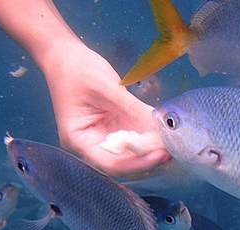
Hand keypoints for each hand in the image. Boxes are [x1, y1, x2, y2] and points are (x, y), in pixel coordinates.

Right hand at [43, 42, 170, 178]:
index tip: (160, 154)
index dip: (138, 163)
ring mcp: (104, 138)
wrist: (66, 55)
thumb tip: (159, 127)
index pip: (111, 164)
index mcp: (79, 140)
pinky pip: (134, 141)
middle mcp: (91, 145)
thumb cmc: (77, 70)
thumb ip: (132, 109)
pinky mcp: (114, 130)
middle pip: (123, 164)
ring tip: (173, 145)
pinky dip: (149, 140)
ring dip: (151, 152)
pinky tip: (165, 136)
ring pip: (131, 155)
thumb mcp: (107, 88)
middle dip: (148, 160)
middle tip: (173, 151)